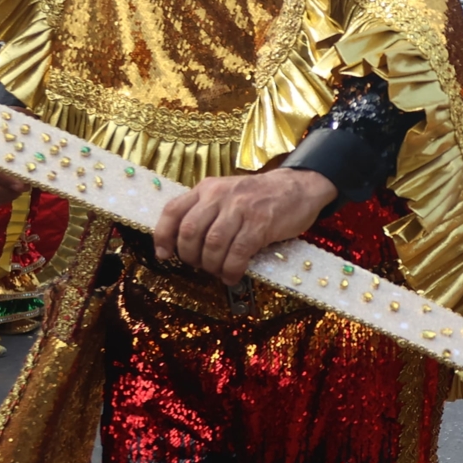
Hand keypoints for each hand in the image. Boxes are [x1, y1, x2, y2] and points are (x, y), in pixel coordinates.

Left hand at [153, 166, 330, 278]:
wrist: (299, 187)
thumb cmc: (260, 197)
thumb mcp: (227, 195)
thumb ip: (206, 212)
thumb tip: (183, 245)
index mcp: (207, 188)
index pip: (173, 210)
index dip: (163, 236)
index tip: (164, 255)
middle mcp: (220, 195)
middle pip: (190, 231)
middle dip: (190, 256)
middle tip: (200, 266)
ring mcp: (240, 208)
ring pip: (212, 244)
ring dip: (212, 265)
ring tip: (219, 272)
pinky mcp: (261, 223)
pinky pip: (238, 252)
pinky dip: (231, 269)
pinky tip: (233, 276)